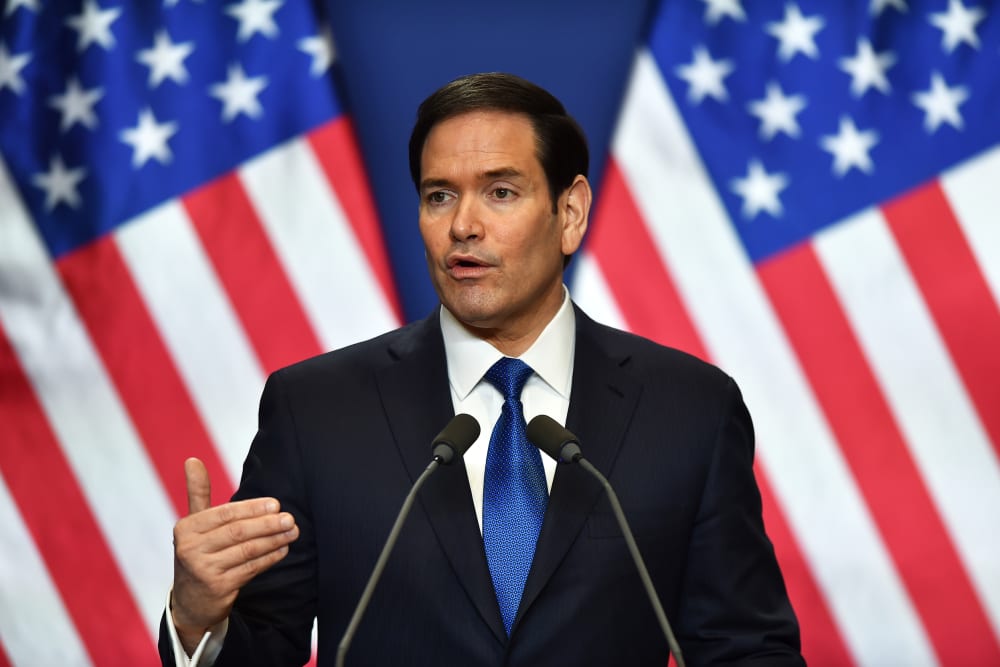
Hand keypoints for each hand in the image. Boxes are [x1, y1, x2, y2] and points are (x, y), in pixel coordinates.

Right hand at [170, 458, 298, 653]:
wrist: (190, 601)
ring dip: (273, 540)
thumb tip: (193, 459)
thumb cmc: (198, 553)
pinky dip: (269, 558)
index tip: (275, 504)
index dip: (252, 508)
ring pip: (246, 550)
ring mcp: (203, 570)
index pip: (225, 514)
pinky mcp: (218, 588)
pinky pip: (250, 568)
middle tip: (290, 518)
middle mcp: (190, 549)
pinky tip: (283, 549)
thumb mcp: (193, 525)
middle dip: (267, 524)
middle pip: (237, 532)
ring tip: (292, 532)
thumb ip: (198, 493)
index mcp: (186, 529)